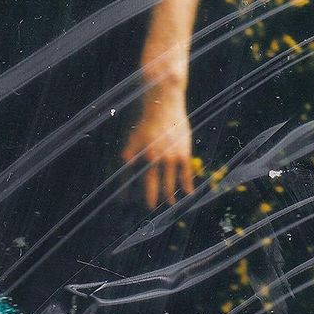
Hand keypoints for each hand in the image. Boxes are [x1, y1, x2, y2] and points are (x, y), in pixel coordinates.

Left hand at [121, 86, 194, 209]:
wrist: (166, 106)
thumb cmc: (149, 121)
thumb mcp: (136, 135)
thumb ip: (131, 150)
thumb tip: (124, 163)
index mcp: (148, 156)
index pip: (148, 182)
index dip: (149, 196)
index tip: (149, 206)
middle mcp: (161, 159)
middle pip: (162, 185)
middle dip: (160, 198)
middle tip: (160, 207)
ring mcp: (174, 157)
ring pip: (174, 182)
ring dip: (172, 194)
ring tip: (171, 203)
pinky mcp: (185, 153)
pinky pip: (187, 173)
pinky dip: (188, 184)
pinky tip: (189, 193)